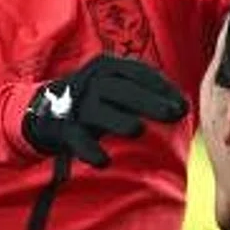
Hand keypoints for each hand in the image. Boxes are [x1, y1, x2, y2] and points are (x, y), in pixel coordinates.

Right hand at [22, 54, 188, 166]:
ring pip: (97, 110)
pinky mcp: (63, 128)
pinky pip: (76, 139)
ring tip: (137, 130)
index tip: (183, 106)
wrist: (45, 112)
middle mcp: (90, 82)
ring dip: (117, 120)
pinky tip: (104, 161)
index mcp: (106, 67)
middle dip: (148, 101)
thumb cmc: (96, 100)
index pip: (137, 72)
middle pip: (120, 89)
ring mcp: (75, 105)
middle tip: (173, 115)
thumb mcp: (116, 86)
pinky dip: (89, 150)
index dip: (161, 87)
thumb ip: (144, 91)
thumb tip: (183, 108)